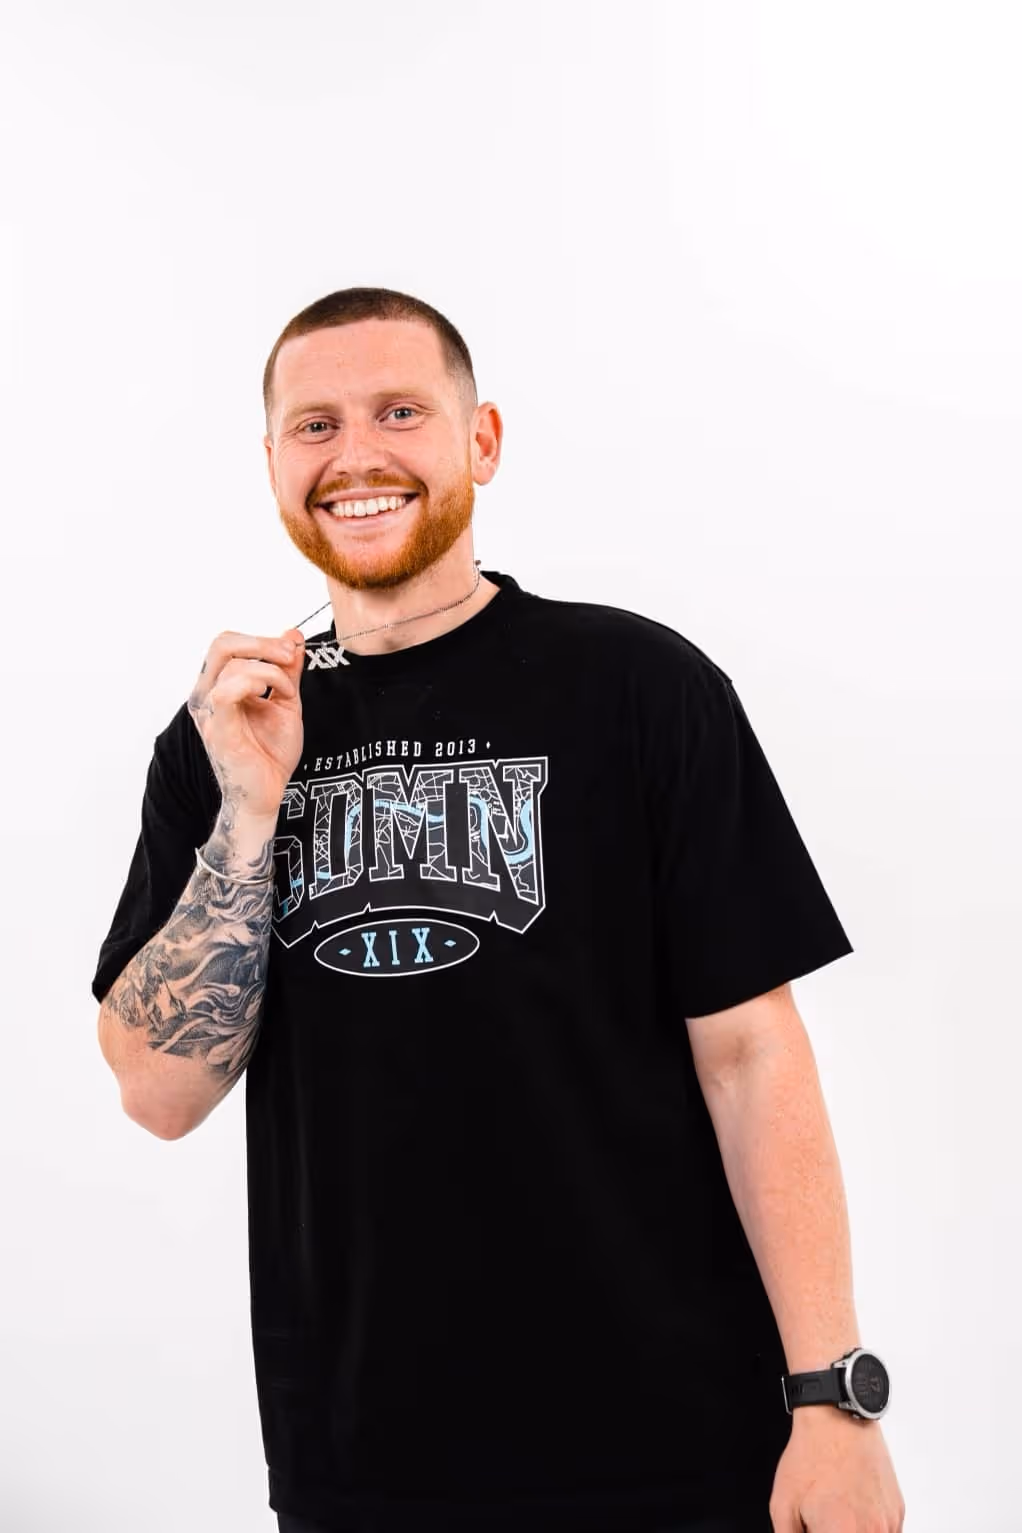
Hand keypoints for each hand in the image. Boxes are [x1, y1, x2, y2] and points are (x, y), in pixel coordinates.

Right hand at [188, 628, 305, 819]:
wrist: (267, 793)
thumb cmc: (270, 752)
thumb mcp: (285, 702)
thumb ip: (288, 670)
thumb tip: (294, 636)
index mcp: (218, 686)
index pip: (228, 643)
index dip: (261, 639)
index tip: (292, 651)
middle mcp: (206, 695)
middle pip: (222, 644)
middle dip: (262, 644)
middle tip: (290, 658)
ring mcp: (210, 713)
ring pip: (230, 666)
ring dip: (269, 671)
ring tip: (287, 693)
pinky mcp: (219, 730)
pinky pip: (225, 693)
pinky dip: (254, 683)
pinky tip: (272, 697)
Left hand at [769, 1408, 904, 1530]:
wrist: (837, 1418)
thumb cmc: (810, 1456)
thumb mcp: (783, 1504)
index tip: (814, 1531)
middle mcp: (873, 1532)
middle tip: (823, 1522)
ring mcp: (890, 1524)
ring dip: (854, 1531)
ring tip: (837, 1515)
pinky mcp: (898, 1512)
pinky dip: (869, 1530)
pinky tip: (851, 1513)